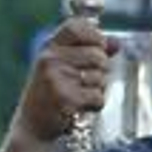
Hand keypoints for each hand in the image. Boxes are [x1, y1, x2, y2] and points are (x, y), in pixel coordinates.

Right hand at [0, 20, 117, 151]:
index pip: (78, 27)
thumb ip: (93, 51)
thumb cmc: (53, 92)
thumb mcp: (66, 65)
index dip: (95, 36)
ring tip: (76, 94)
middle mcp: (49, 59)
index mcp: (49, 47)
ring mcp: (55, 79)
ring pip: (100, 77)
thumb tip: (118, 43)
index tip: (96, 47)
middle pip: (99, 55)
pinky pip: (98, 97)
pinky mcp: (64, 99)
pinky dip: (94, 105)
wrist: (33, 125)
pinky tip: (77, 108)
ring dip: (96, 89)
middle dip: (100, 70)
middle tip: (81, 81)